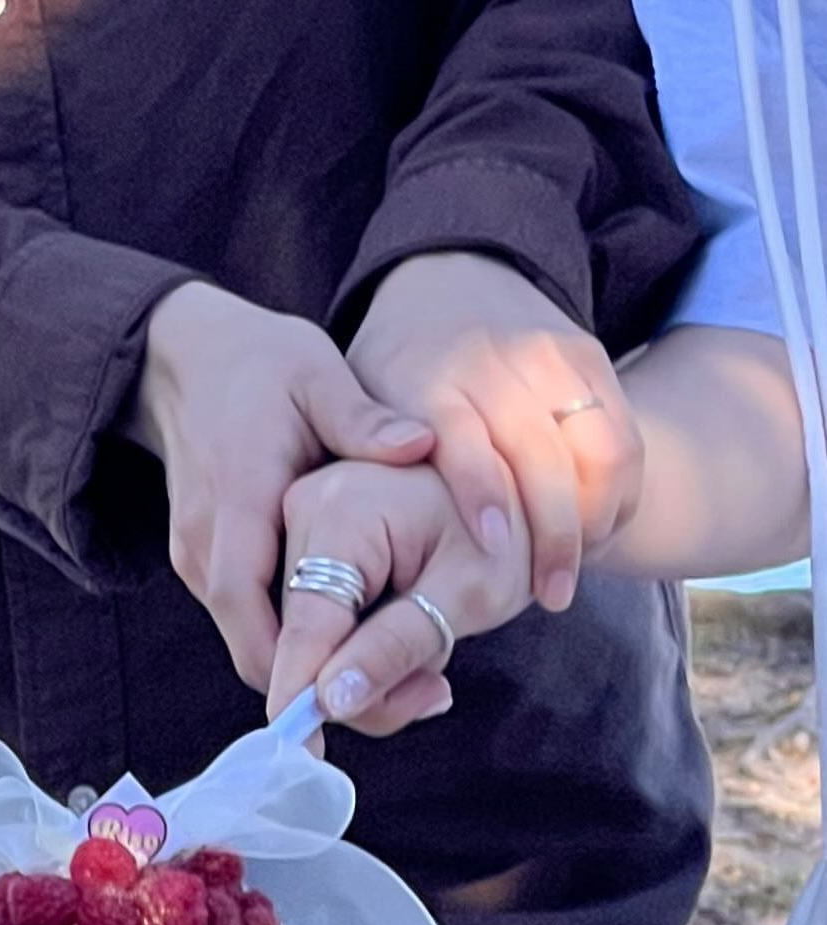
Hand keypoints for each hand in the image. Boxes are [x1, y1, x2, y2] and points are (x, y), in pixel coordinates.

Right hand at [131, 281, 432, 689]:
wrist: (186, 358)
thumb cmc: (259, 365)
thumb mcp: (317, 374)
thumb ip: (363, 418)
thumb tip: (420, 442)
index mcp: (235, 505)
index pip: (249, 610)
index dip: (292, 667)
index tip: (346, 707)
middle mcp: (206, 547)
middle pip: (256, 652)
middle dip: (322, 688)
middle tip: (407, 701)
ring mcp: (200, 561)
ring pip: (257, 645)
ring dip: (317, 670)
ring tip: (404, 678)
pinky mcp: (210, 566)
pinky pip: (255, 624)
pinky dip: (303, 642)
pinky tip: (365, 637)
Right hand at [267, 459, 531, 733]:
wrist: (526, 479)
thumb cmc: (510, 527)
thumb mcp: (466, 594)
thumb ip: (394, 649)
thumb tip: (329, 702)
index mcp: (338, 508)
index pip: (303, 624)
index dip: (298, 692)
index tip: (306, 753)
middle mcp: (301, 508)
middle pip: (298, 640)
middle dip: (354, 686)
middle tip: (430, 694)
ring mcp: (299, 524)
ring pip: (305, 639)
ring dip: (363, 669)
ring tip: (432, 649)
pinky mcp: (308, 544)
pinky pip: (316, 621)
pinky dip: (359, 647)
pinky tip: (407, 633)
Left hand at [346, 252, 642, 612]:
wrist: (449, 276)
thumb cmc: (393, 372)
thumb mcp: (356, 402)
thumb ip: (365, 456)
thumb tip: (368, 524)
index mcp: (429, 378)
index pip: (464, 439)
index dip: (482, 493)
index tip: (495, 549)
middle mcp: (495, 362)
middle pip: (542, 455)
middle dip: (554, 533)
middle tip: (551, 596)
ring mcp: (550, 356)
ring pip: (597, 448)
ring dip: (595, 520)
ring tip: (575, 571)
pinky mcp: (589, 356)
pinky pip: (622, 437)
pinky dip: (619, 494)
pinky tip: (598, 535)